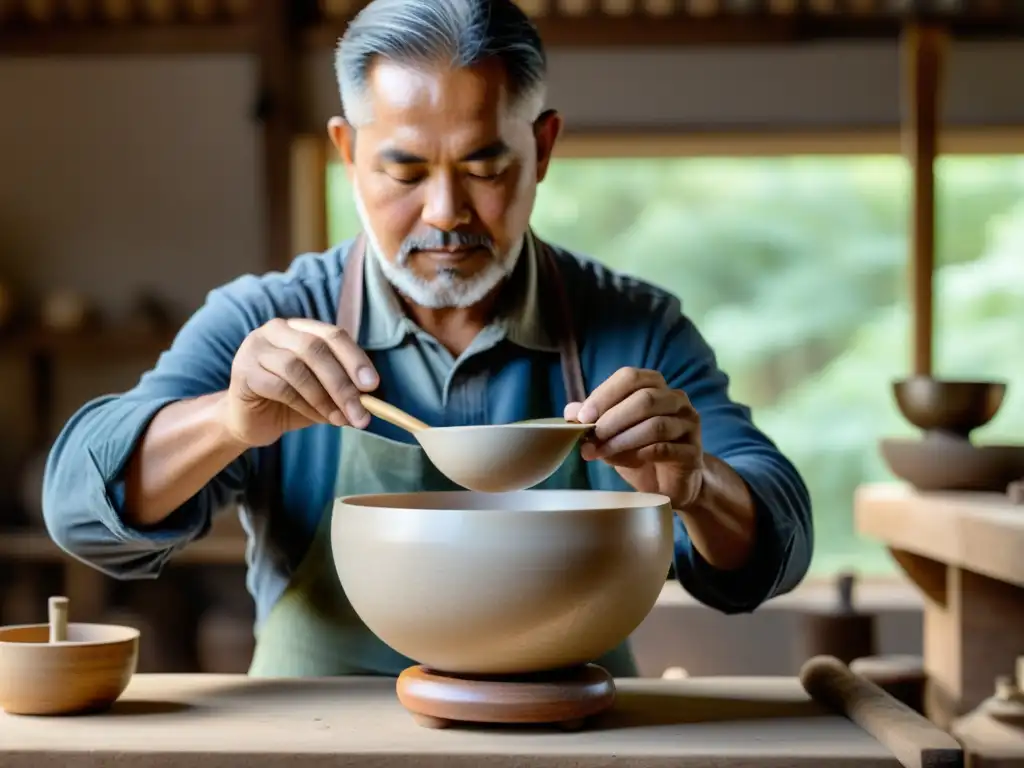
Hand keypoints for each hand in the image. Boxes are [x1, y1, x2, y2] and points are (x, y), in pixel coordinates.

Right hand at [222, 318, 378, 446]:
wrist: (251, 422)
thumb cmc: (291, 402)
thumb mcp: (325, 392)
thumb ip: (344, 388)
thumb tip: (370, 399)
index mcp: (301, 328)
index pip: (333, 334)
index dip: (355, 358)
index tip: (372, 385)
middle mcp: (277, 330)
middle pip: (316, 349)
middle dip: (342, 384)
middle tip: (360, 412)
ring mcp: (256, 348)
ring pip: (297, 368)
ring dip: (324, 398)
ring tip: (339, 419)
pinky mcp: (244, 372)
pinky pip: (280, 387)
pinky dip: (304, 405)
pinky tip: (316, 418)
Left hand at [564, 367, 703, 508]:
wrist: (670, 485)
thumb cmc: (639, 452)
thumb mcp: (611, 434)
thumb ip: (594, 420)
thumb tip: (570, 412)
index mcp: (655, 387)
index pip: (630, 377)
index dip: (605, 394)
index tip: (582, 416)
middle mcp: (676, 400)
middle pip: (645, 399)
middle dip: (612, 418)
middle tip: (591, 437)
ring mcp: (689, 425)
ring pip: (655, 425)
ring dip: (622, 439)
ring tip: (601, 452)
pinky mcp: (693, 453)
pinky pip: (665, 449)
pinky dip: (639, 454)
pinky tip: (626, 462)